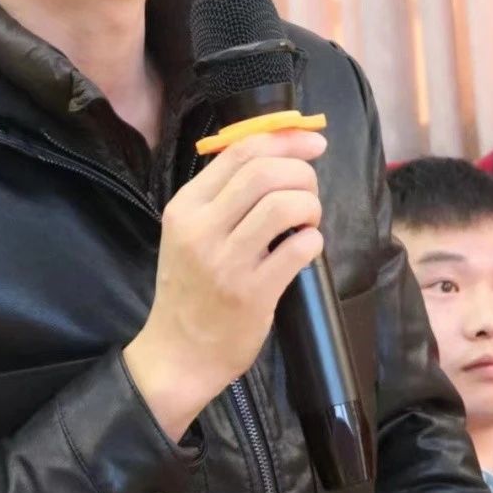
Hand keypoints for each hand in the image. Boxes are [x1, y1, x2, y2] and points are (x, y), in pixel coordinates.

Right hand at [124, 128, 326, 439]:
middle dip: (302, 173)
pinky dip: (313, 240)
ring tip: (307, 221)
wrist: (178, 353)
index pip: (240, 151)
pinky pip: (298, 249)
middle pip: (265, 172)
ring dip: (309, 206)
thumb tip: (278, 154)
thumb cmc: (190, 288)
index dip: (285, 139)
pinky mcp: (252, 293)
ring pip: (284, 205)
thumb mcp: (188, 233)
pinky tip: (307, 247)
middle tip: (309, 192)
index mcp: (186, 206)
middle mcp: (202, 228)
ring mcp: (226, 262)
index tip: (313, 142)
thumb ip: (223, 195)